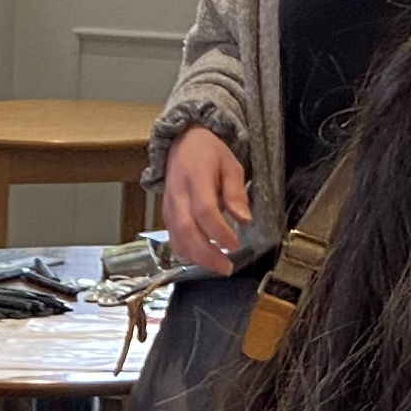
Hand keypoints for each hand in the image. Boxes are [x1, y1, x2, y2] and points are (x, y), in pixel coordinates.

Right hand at [161, 125, 252, 274]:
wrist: (183, 142)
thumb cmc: (210, 154)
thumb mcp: (231, 164)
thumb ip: (236, 192)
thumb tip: (244, 220)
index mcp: (196, 178)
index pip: (204, 210)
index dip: (219, 231)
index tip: (235, 244)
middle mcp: (178, 195)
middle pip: (186, 230)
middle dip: (206, 254)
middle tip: (226, 267)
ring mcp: (169, 207)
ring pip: (177, 238)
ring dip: (196, 258)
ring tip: (217, 267)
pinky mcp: (166, 216)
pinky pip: (173, 239)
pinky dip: (186, 253)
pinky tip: (202, 259)